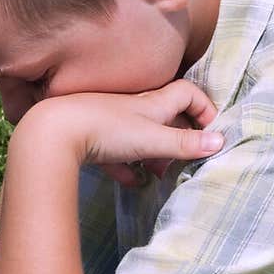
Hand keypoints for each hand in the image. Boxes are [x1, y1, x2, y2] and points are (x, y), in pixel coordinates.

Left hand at [17, 80, 223, 179]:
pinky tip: (130, 181)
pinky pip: (114, 153)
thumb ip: (184, 143)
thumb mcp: (152, 139)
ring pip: (141, 135)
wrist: (52, 133)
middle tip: (186, 158)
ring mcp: (111, 123)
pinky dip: (126, 166)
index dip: (204, 106)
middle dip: (180, 135)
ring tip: (160, 173)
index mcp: (151, 103)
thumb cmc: (105, 129)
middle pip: (165, 115)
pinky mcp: (91, 140)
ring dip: (154, 152)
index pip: (187, 93)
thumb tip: (220, 141)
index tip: (212, 131)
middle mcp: (132, 108)